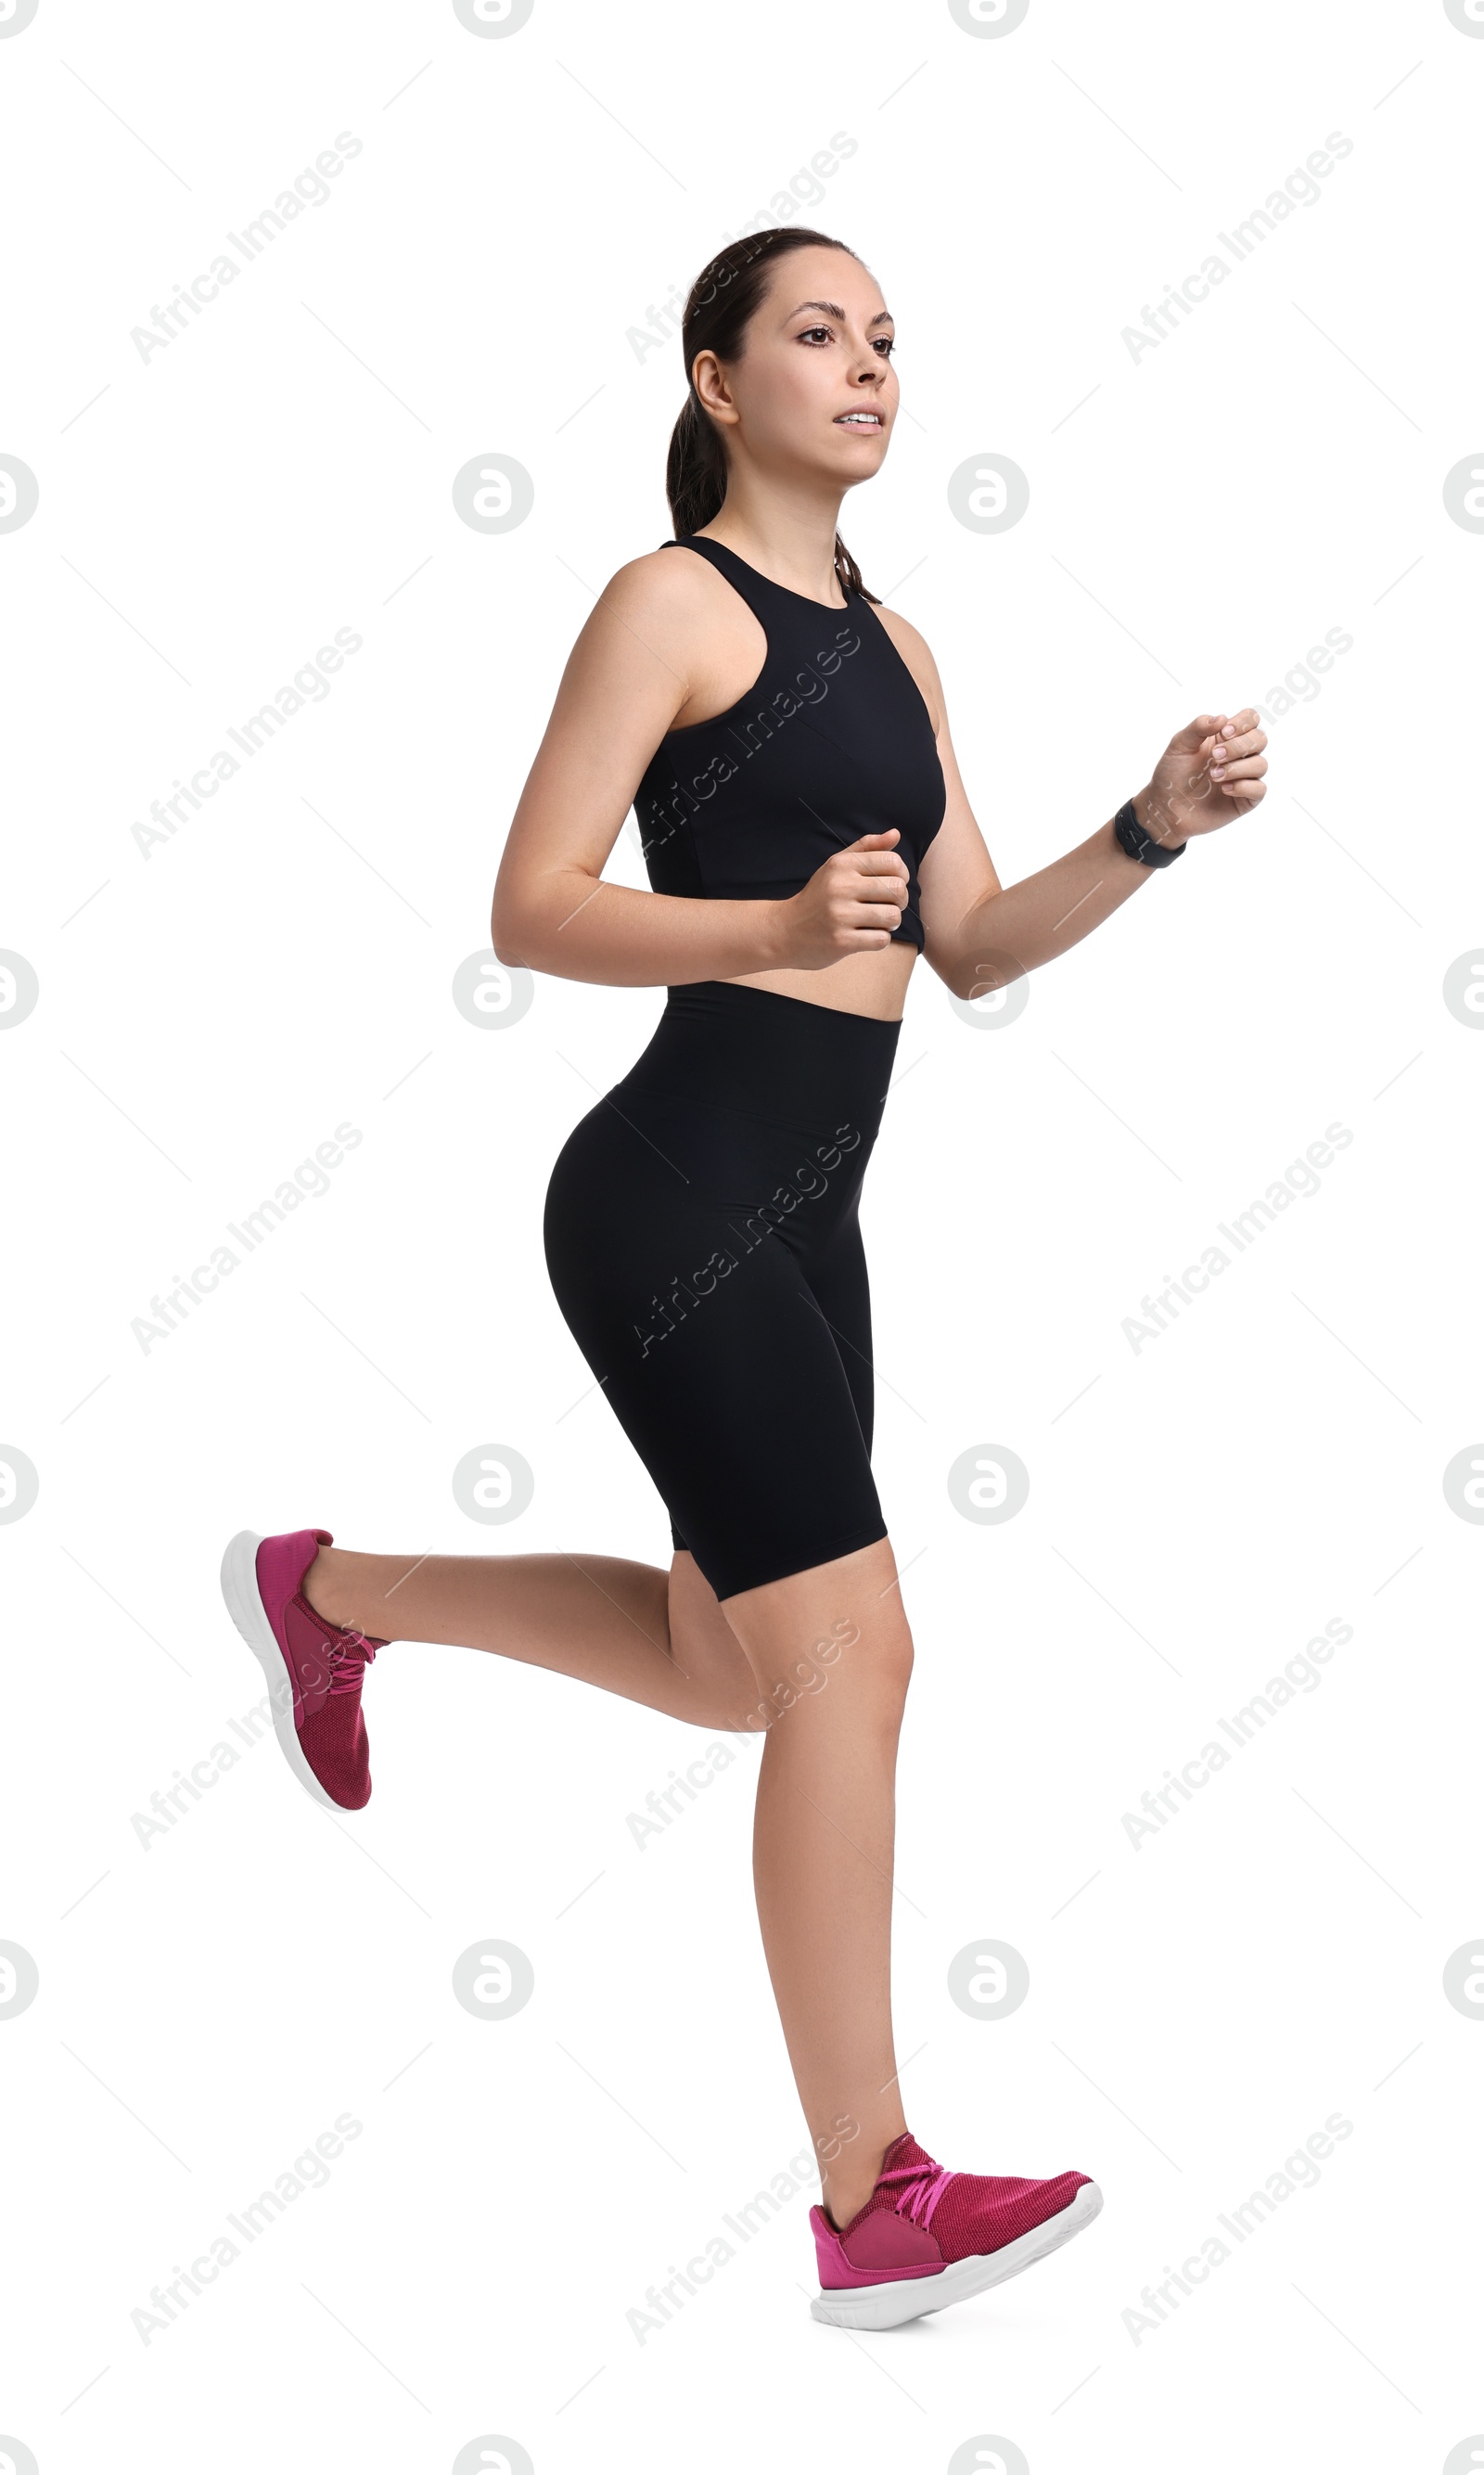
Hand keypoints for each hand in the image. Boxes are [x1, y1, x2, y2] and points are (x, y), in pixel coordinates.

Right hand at [772, 830, 908, 968]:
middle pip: (897, 889)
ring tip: (879, 922)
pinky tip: (867, 936)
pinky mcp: (841, 941)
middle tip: (889, 906)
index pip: (893, 862)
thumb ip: (867, 848)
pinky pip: (881, 939)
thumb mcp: (836, 866)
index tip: (892, 885)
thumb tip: (896, 834)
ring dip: (892, 923)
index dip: (902, 875)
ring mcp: (840, 915)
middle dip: (900, 900)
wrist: (784, 931)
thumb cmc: (818, 897)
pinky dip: (880, 939)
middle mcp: (840, 886)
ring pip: (892, 916)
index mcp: (842, 865)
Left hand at [1138, 708, 1268, 846]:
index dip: (1243, 722)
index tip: (1224, 733)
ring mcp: (1244, 777)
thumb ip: (1199, 726)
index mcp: (1226, 737)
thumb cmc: (1172, 774)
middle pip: (1260, 739)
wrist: (1166, 807)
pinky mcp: (1245, 799)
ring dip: (1237, 768)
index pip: (1251, 718)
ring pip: (1261, 764)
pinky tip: (1224, 789)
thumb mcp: (1180, 744)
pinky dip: (1243, 787)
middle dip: (1239, 746)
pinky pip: (1259, 789)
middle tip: (1214, 757)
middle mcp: (1240, 755)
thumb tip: (1223, 717)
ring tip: (1214, 776)